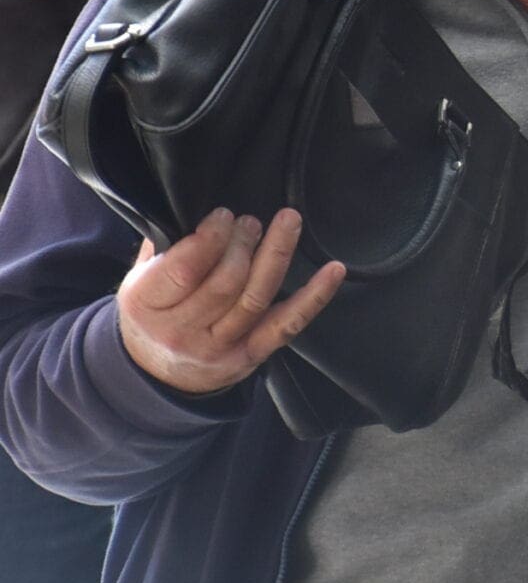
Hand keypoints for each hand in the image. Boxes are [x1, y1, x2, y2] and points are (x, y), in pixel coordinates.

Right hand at [117, 209, 343, 396]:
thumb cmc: (152, 314)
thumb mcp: (138, 281)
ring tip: (286, 223)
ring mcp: (218, 347)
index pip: (184, 269)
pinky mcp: (251, 355)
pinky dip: (314, 296)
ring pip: (256, 298)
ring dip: (276, 254)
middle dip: (244, 244)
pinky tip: (333, 270)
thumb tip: (193, 207)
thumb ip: (163, 248)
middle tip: (251, 222)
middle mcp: (180, 330)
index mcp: (145, 305)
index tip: (224, 215)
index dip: (211, 238)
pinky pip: (288, 324)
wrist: (156, 376)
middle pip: (225, 282)